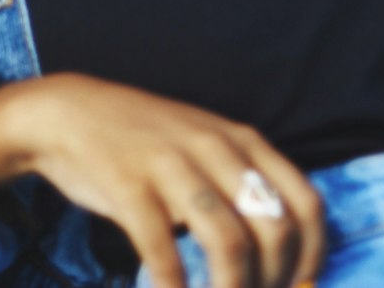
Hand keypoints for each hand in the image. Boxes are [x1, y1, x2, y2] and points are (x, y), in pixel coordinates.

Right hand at [0, 74, 323, 287]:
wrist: (70, 112)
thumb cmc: (147, 143)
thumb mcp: (206, 147)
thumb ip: (243, 186)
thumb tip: (285, 256)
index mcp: (241, 140)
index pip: (306, 202)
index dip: (313, 255)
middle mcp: (214, 147)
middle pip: (274, 229)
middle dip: (273, 282)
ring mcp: (171, 164)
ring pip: (229, 242)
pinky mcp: (129, 185)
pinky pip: (164, 249)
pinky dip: (174, 287)